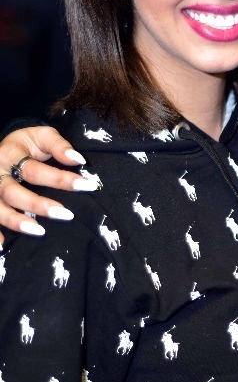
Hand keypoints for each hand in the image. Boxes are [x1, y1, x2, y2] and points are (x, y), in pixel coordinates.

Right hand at [0, 127, 96, 243]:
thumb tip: (78, 160)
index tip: (86, 186)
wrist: (3, 147)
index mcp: (10, 154)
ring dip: (16, 221)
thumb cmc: (26, 143)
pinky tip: (2, 245)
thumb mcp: (42, 135)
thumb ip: (59, 146)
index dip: (60, 179)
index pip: (35, 170)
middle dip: (39, 205)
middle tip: (66, 215)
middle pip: (13, 192)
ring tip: (38, 231)